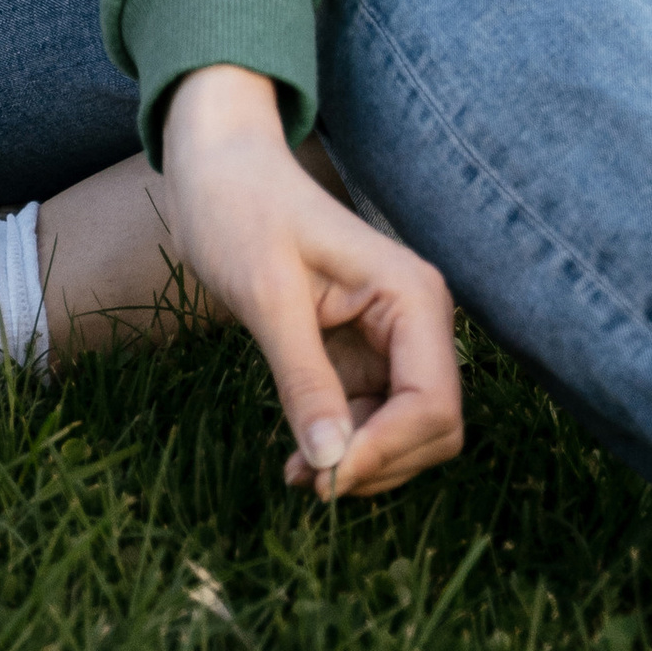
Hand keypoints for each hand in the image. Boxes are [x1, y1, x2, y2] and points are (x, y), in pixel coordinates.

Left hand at [159, 63, 461, 502]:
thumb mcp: (265, 296)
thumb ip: (303, 377)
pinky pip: (376, 420)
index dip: (386, 451)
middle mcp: (419, 320)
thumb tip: (332, 461)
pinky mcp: (367, 353)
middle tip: (306, 482)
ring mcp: (396, 339)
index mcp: (411, 295)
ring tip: (296, 475)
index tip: (325, 478)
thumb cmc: (239, 210)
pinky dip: (347, 446)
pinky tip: (302, 456)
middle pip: (432, 427)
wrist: (219, 168)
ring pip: (408, 433)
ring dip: (361, 463)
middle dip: (378, 462)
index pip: (431, 403)